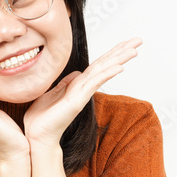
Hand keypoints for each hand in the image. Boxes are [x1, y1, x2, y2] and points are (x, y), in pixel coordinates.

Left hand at [23, 37, 141, 147]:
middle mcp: (83, 88)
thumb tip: (75, 73)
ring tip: (135, 49)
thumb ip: (65, 82)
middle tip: (139, 40)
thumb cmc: (41, 118)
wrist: (37, 136)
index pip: (98, 64)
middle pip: (105, 64)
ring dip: (119, 59)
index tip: (125, 42)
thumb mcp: (53, 92)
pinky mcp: (77, 101)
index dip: (111, 52)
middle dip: (122, 52)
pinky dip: (106, 74)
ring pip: (103, 71)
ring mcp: (82, 94)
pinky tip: (119, 67)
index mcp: (77, 84)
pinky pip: (94, 84)